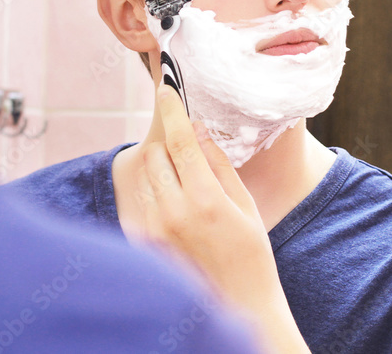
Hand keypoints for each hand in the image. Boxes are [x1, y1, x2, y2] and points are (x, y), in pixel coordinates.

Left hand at [135, 85, 308, 353]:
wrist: (237, 304)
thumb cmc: (250, 254)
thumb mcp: (244, 205)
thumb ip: (218, 164)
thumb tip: (199, 130)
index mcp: (204, 199)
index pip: (181, 140)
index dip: (173, 109)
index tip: (166, 88)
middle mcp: (173, 212)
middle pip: (155, 155)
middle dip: (168, 144)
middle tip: (186, 150)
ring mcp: (155, 230)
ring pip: (144, 177)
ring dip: (160, 168)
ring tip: (185, 184)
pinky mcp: (144, 244)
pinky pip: (142, 202)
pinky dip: (155, 193)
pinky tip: (178, 209)